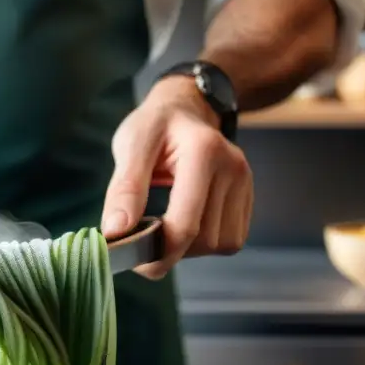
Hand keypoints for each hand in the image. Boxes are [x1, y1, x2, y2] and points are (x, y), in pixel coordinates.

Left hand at [101, 75, 252, 279]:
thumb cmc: (155, 125)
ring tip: (163, 226)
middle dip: (169, 250)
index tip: (129, 257)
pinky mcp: (248, 197)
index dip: (156, 252)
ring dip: (188, 248)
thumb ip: (125, 188)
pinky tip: (184, 222)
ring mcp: (245, 184)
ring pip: (220, 244)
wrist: (186, 108)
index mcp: (204, 152)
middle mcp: (233, 168)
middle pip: (203, 240)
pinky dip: (204, 243)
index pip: (185, 225)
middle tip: (140, 241)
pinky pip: (230, 240)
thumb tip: (116, 232)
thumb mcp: (131, 145)